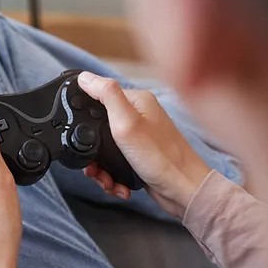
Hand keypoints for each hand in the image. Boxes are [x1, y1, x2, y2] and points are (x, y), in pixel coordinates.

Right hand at [77, 71, 211, 217]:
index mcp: (137, 101)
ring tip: (106, 180)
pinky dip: (112, 176)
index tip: (83, 134)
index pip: (98, 97)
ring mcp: (138, 137)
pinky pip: (113, 163)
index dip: (85, 115)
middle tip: (94, 167)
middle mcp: (138, 116)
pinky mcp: (138, 155)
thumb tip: (84, 76)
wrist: (184, 191)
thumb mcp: (127, 122)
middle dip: (92, 151)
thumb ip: (106, 95)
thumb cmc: (161, 157)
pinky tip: (118, 184)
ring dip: (101, 169)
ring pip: (103, 149)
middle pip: (97, 127)